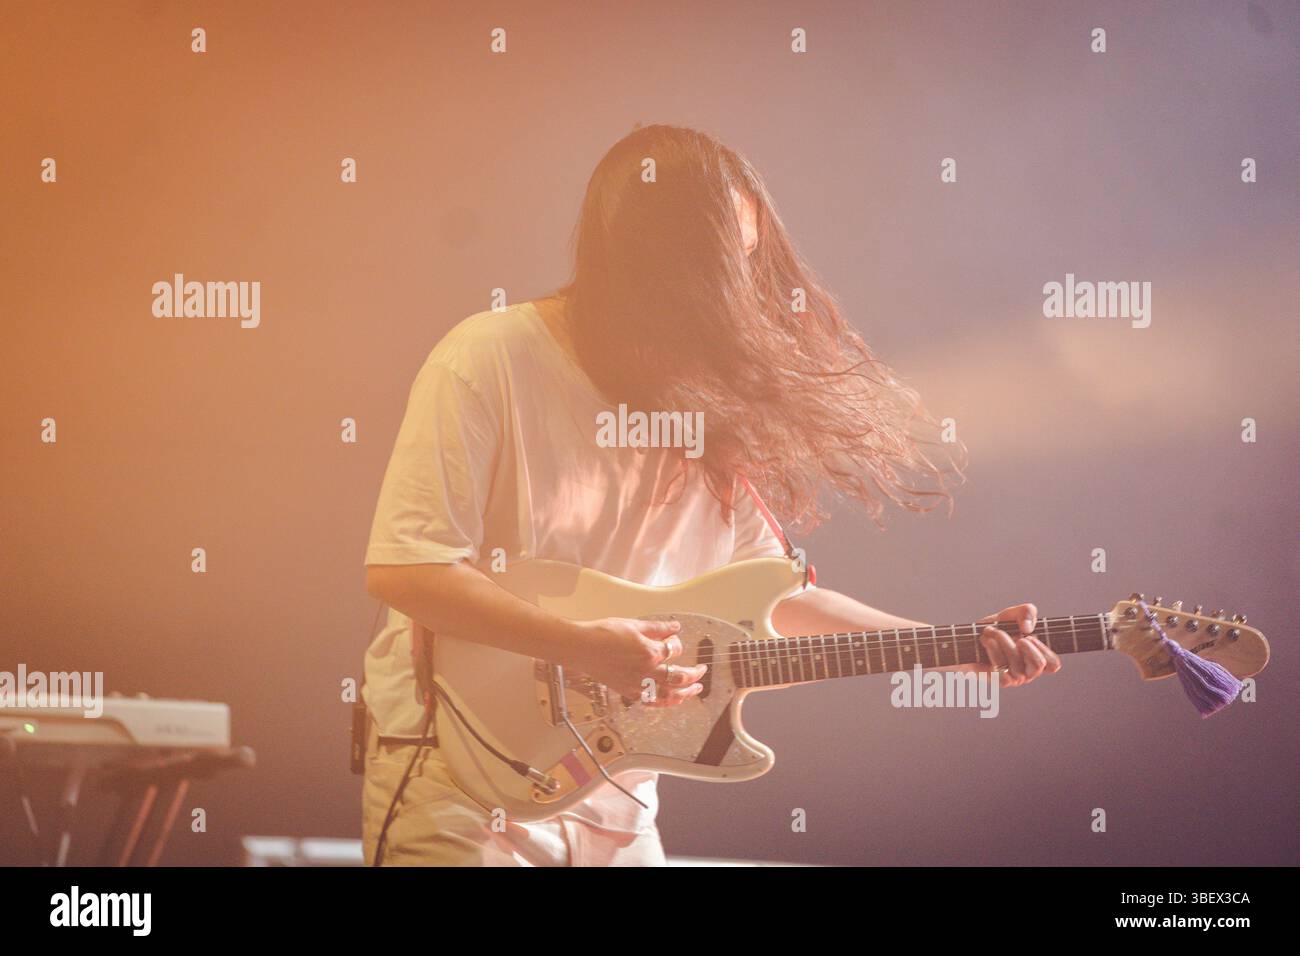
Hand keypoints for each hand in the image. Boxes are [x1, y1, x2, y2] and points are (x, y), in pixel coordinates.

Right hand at [567, 617, 706, 706]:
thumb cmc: (602, 634)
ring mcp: (638, 684)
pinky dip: (664, 702)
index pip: (674, 649)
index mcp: (650, 652)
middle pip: (679, 677)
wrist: (581, 647)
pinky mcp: (628, 691)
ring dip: (685, 694)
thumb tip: (674, 626)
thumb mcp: (633, 624)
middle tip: (701, 671)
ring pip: (669, 695)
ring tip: (694, 690)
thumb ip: (657, 627)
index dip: (677, 643)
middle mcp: (647, 671)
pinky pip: (651, 701)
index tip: (674, 639)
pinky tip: (669, 700)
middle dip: (694, 675)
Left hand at [977, 603, 1060, 687]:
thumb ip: (1027, 612)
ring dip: (1003, 640)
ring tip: (991, 631)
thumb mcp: (1012, 614)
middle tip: (1016, 636)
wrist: (969, 638)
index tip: (1030, 636)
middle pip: (1039, 665)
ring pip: (1017, 663)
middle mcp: (1027, 671)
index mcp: (1035, 658)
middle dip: (1026, 646)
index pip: (1053, 665)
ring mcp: (1013, 678)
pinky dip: (993, 649)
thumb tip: (1028, 628)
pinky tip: (987, 641)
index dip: (1045, 650)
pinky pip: (1001, 667)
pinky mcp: (997, 680)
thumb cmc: (994, 629)